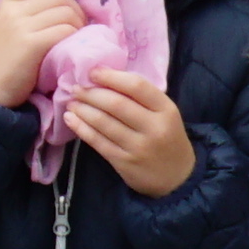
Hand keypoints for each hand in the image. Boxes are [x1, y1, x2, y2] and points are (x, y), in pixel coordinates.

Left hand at [62, 70, 196, 197]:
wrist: (177, 177)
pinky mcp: (124, 163)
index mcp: (166, 109)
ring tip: (71, 102)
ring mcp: (138, 147)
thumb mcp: (165, 114)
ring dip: (83, 110)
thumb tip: (103, 78)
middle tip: (75, 87)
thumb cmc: (166, 137)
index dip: (111, 77)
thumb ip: (141, 98)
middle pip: (116, 104)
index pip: (137, 86)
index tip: (92, 72)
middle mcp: (154, 127)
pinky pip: (98, 142)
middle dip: (91, 93)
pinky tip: (71, 119)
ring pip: (104, 123)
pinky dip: (81, 128)